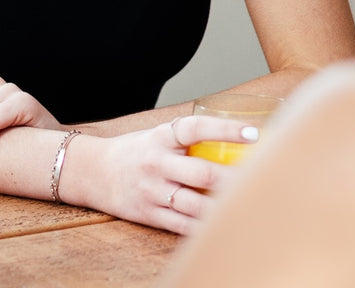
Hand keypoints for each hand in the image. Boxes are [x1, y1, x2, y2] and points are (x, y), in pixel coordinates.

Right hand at [66, 114, 258, 234]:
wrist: (94, 173)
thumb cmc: (137, 152)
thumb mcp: (157, 136)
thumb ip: (188, 139)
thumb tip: (236, 138)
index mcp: (160, 138)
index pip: (195, 129)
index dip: (225, 129)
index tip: (254, 133)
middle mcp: (156, 163)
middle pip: (201, 172)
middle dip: (232, 179)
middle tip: (260, 179)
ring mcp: (152, 191)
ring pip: (194, 203)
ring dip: (221, 207)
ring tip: (246, 205)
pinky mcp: (149, 214)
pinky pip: (182, 224)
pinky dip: (203, 226)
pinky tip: (221, 225)